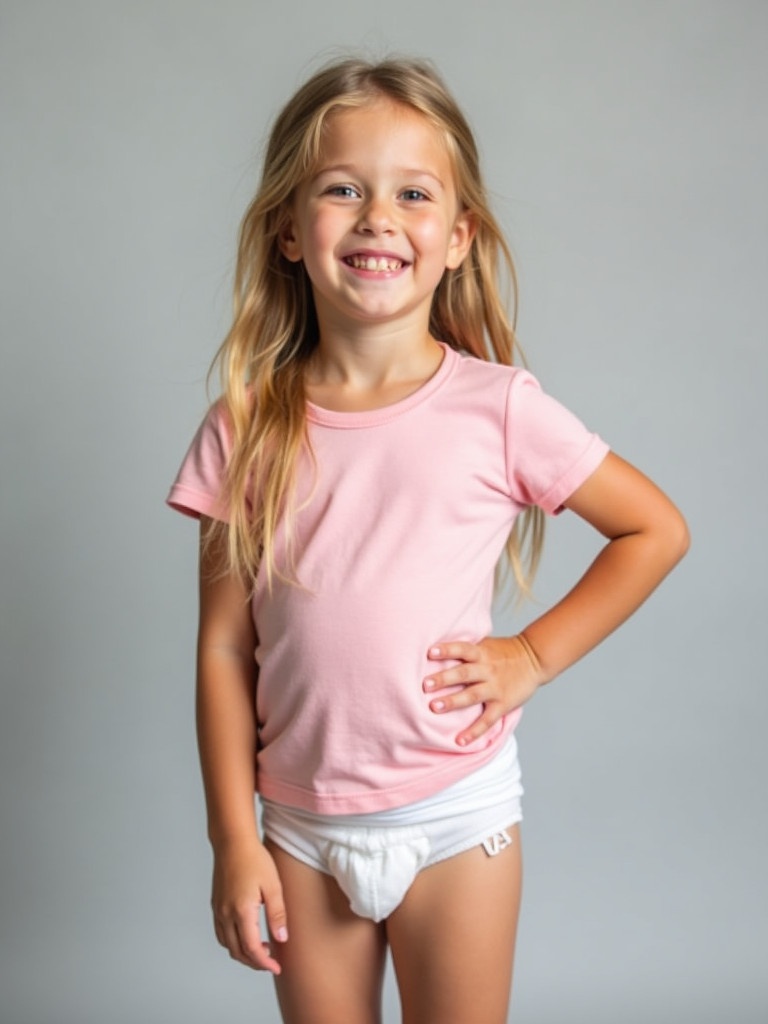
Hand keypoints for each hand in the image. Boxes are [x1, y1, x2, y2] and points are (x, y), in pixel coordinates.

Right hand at [211, 836, 287, 973]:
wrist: (232, 842)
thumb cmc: (254, 859)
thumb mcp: (273, 886)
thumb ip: (277, 914)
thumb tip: (282, 938)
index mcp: (242, 911)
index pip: (252, 949)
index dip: (264, 963)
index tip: (277, 967)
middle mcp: (226, 914)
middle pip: (238, 951)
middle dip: (254, 962)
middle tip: (271, 962)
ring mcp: (218, 910)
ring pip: (228, 945)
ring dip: (243, 953)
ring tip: (262, 950)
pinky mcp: (216, 905)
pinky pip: (222, 933)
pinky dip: (233, 942)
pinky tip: (246, 935)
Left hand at [424, 635, 545, 746]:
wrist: (534, 659)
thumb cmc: (504, 652)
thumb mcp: (486, 643)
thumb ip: (467, 649)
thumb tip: (436, 648)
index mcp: (482, 653)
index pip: (462, 649)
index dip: (447, 650)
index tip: (429, 653)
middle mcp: (488, 669)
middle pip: (464, 673)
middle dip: (444, 679)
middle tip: (425, 685)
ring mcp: (495, 688)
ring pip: (473, 695)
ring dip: (453, 701)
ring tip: (434, 707)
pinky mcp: (503, 704)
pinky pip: (487, 719)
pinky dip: (474, 731)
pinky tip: (460, 740)